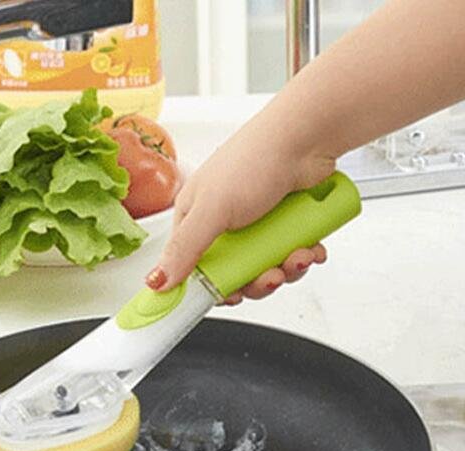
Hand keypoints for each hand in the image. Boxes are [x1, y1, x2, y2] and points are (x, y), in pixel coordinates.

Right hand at [144, 105, 335, 303]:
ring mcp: (258, 225)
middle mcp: (225, 224)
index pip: (194, 267)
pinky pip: (291, 255)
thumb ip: (185, 250)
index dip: (211, 288)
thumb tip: (156, 281)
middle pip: (235, 274)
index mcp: (197, 219)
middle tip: (269, 276)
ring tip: (296, 256)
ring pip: (266, 267)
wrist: (307, 137)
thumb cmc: (255, 159)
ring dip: (285, 269)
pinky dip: (302, 257)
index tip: (230, 298)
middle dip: (257, 281)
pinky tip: (309, 247)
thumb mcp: (211, 210)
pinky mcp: (286, 225)